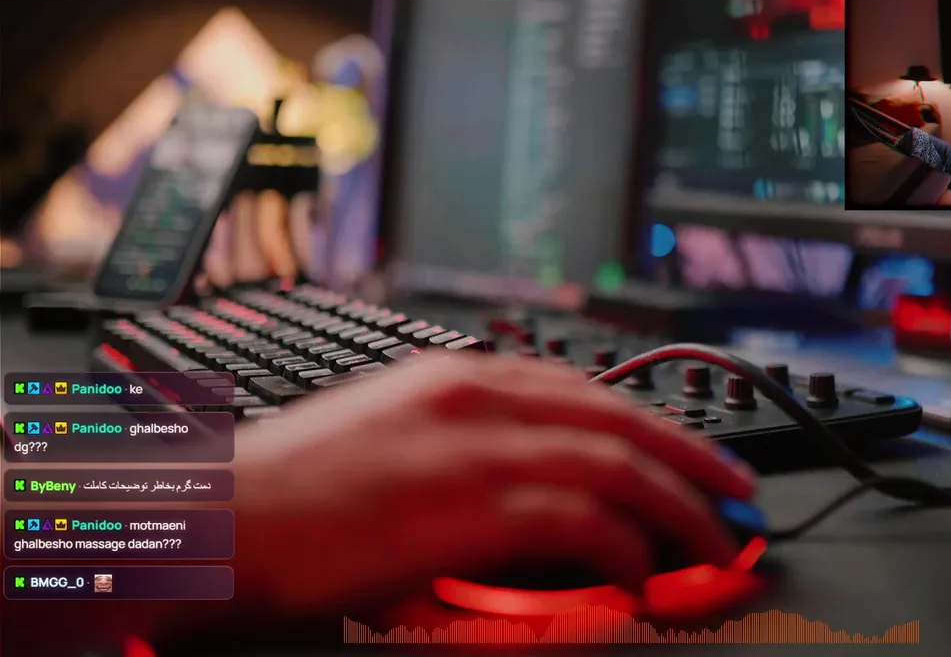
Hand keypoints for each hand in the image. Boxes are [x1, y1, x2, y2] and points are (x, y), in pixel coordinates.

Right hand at [230, 352, 756, 613]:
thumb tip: (523, 479)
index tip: (689, 451)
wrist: (211, 517)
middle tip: (737, 491)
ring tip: (716, 541)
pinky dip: (624, 545)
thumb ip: (462, 444)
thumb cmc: (287, 490)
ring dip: (678, 505)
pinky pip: (580, 519)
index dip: (651, 421)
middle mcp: (475, 399)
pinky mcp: (467, 505)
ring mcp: (474, 447)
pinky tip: (641, 573)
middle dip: (691, 455)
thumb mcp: (386, 439)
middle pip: (618, 415)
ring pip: (616, 462)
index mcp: (456, 379)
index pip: (584, 387)